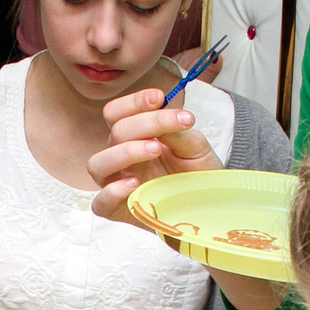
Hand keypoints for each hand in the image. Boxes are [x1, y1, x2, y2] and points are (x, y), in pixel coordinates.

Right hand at [87, 84, 221, 225]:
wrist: (212, 205)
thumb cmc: (199, 173)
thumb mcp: (195, 146)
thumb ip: (177, 131)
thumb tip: (162, 112)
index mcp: (135, 138)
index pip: (117, 114)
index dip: (133, 102)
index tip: (159, 98)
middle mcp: (123, 159)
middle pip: (114, 134)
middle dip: (144, 124)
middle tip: (174, 125)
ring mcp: (119, 184)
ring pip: (97, 164)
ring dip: (125, 152)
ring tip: (155, 149)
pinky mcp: (121, 211)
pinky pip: (100, 204)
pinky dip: (112, 192)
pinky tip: (135, 184)